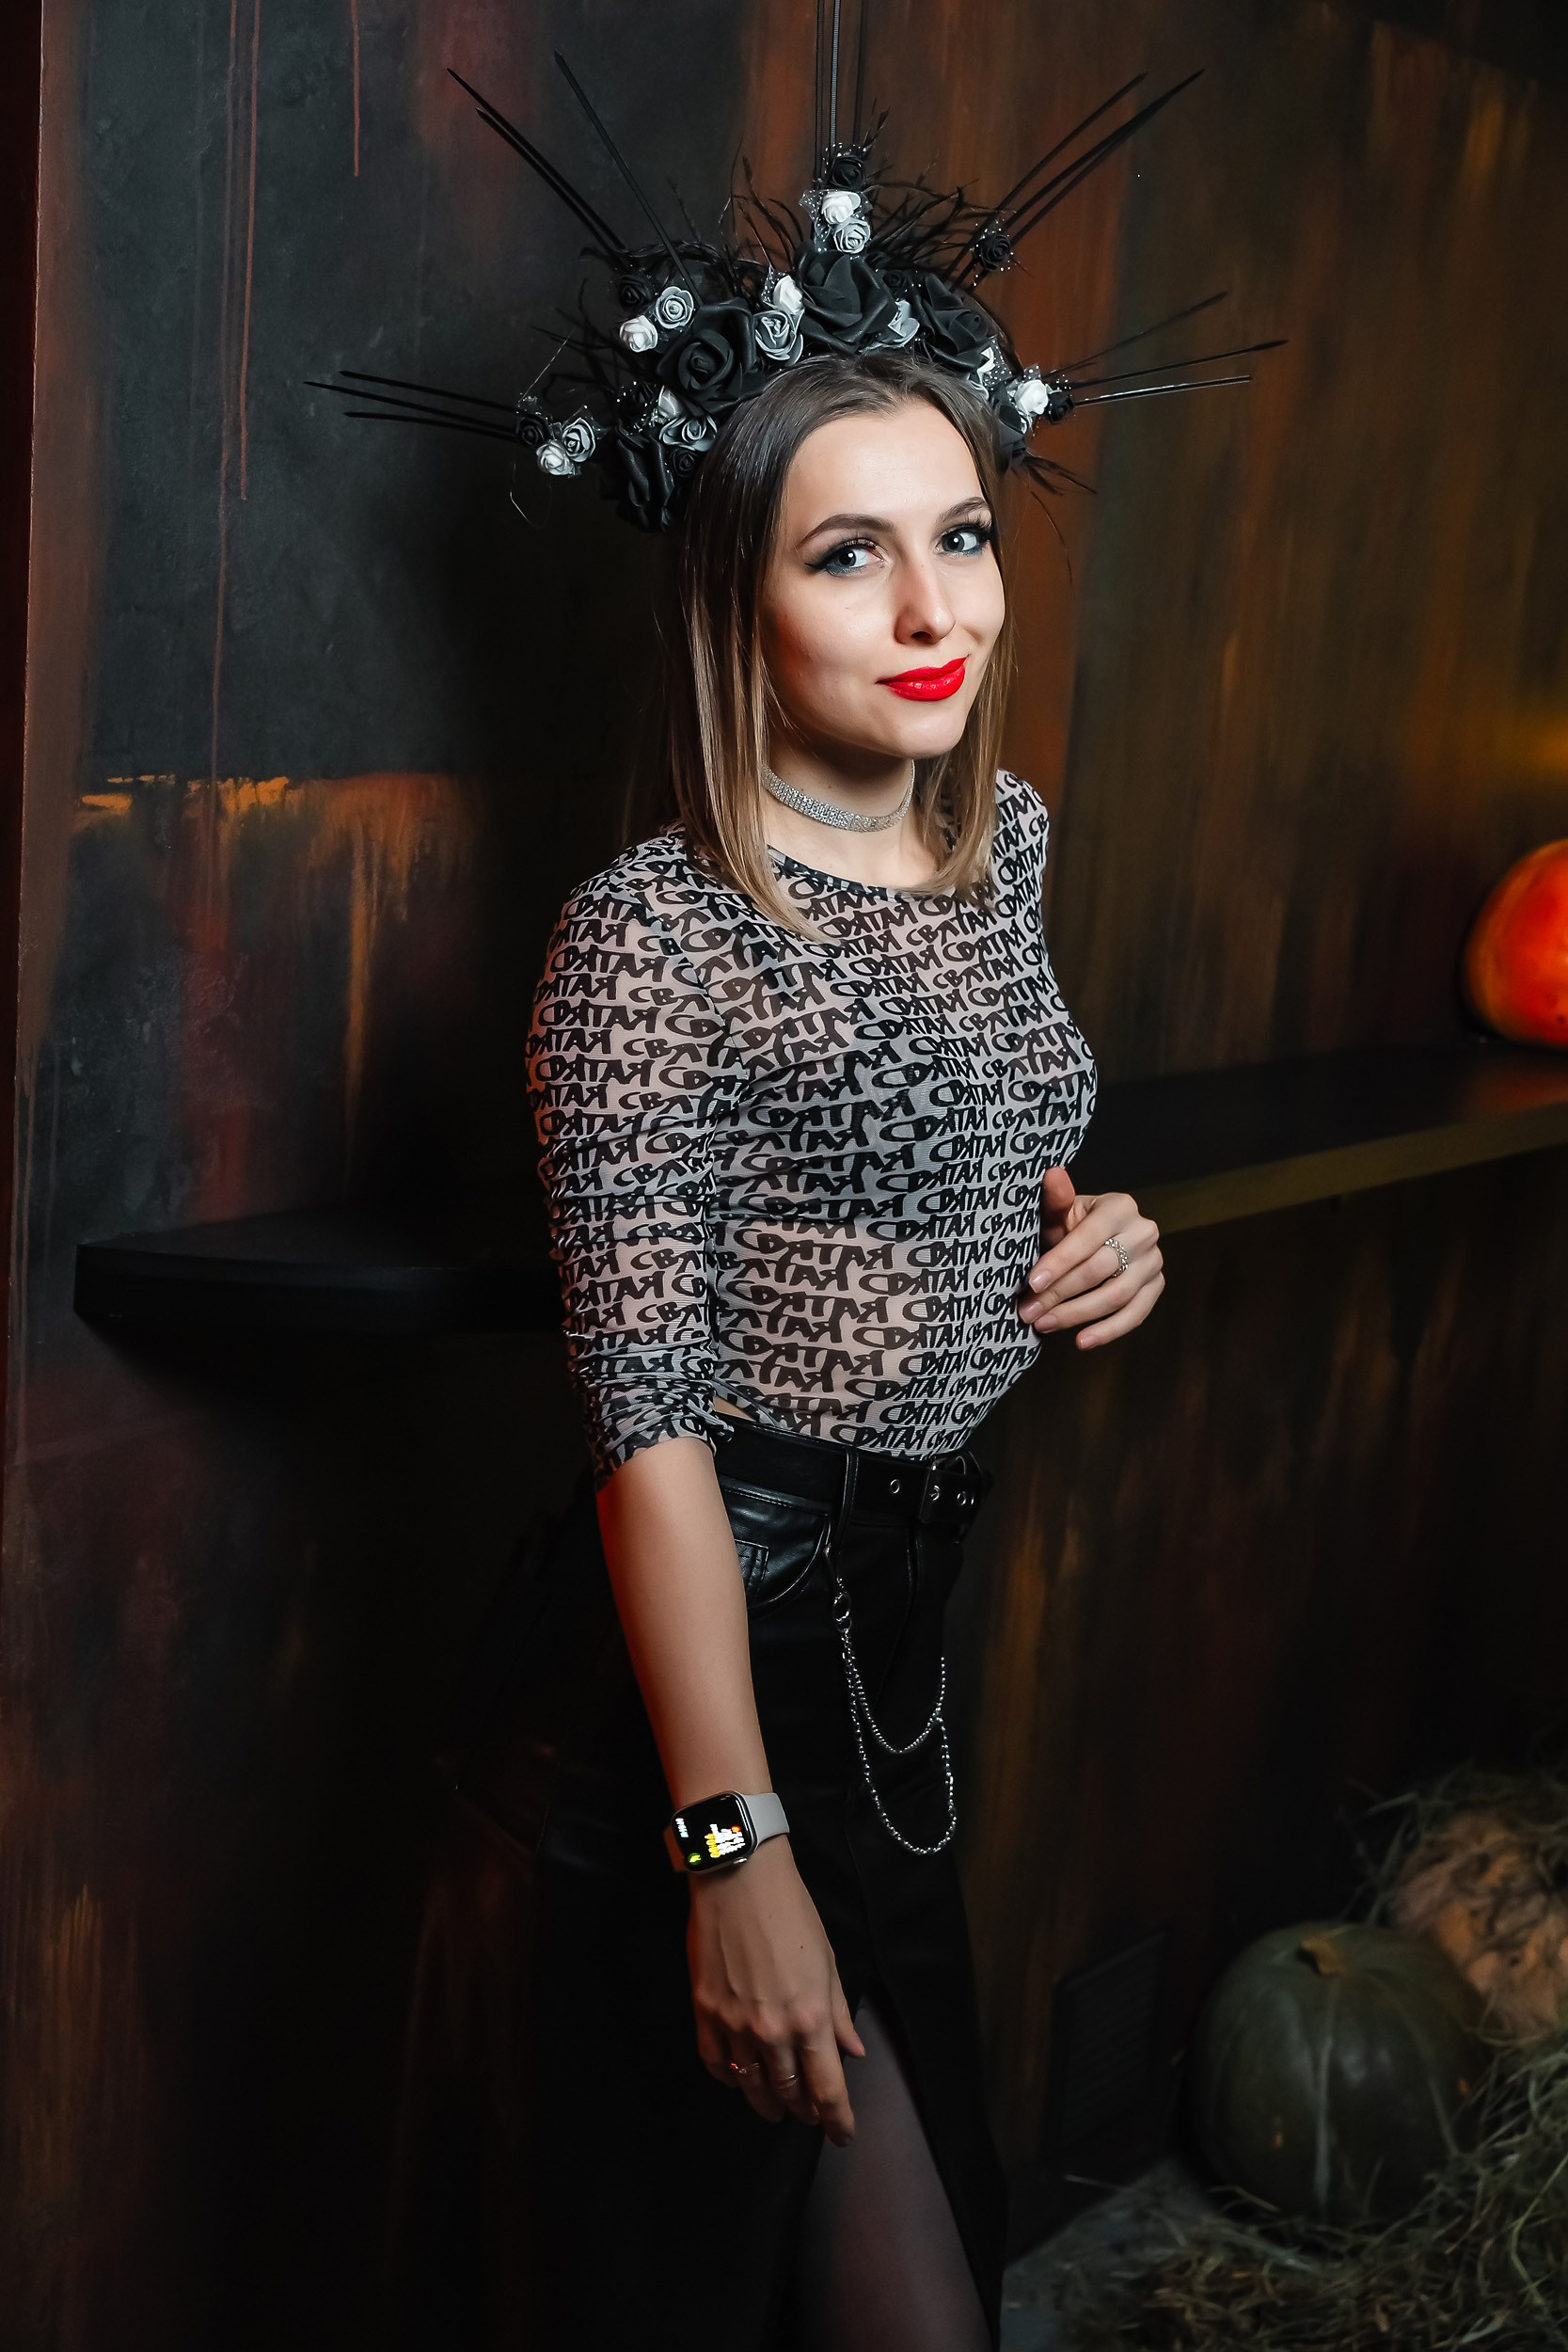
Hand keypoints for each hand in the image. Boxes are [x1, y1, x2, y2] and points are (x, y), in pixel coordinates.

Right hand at [688, 1836, 864, 2143]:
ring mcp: (734, 2025)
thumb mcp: (828, 1961)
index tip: (843, 2135)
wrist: (740, 1878)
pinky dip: (729, 2078)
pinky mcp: (704, 2012)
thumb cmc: (790, 1911)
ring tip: (776, 2110)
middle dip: (805, 2112)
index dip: (837, 2120)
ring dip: (767, 2103)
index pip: (828, 2089)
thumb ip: (838, 2013)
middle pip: (790, 2092)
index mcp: (811, 2017)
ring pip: (752, 2085)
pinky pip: (716, 2063)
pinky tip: (738, 2080)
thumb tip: (851, 2051)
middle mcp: (773, 2031)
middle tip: (811, 2118)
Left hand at [1019, 1167, 1164, 1349]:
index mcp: (1120, 1207)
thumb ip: (1055, 1199)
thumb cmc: (1070, 1226)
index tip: (1031, 1284)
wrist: (1092, 1240)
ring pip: (1117, 1296)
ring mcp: (1154, 1261)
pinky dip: (1109, 1331)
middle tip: (1028, 1312)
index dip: (1058, 1262)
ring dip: (1077, 1315)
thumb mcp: (1060, 1213)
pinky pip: (1136, 1314)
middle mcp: (1144, 1231)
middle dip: (1059, 1294)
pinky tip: (1082, 1341)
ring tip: (1044, 1325)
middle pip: (1099, 1270)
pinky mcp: (1156, 1285)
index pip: (1087, 1239)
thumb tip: (1052, 1175)